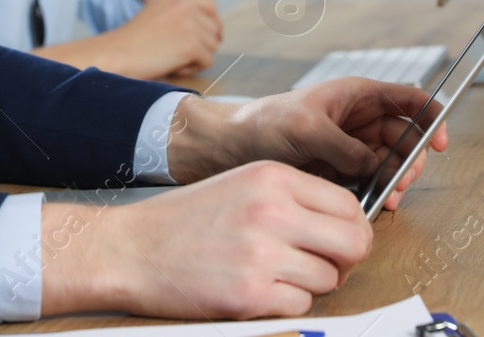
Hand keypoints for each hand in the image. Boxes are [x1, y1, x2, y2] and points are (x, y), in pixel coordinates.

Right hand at [42, 161, 370, 319]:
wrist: (130, 249)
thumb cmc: (183, 220)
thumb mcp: (241, 184)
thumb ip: (291, 198)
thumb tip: (341, 223)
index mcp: (273, 177)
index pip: (350, 205)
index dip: (350, 227)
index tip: (338, 239)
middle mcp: (273, 210)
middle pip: (354, 243)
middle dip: (345, 259)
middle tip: (324, 263)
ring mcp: (263, 253)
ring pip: (329, 278)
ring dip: (309, 283)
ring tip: (274, 273)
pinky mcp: (251, 294)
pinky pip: (301, 305)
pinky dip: (285, 304)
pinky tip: (257, 289)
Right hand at [100, 0, 222, 79]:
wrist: (115, 55)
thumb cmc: (132, 42)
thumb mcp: (157, 13)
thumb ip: (180, 13)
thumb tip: (211, 29)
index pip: (209, 5)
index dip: (214, 23)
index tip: (213, 37)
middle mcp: (185, 4)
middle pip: (214, 28)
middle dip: (205, 44)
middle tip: (186, 56)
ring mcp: (190, 23)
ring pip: (212, 46)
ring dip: (197, 58)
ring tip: (172, 61)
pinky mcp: (192, 44)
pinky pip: (207, 61)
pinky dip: (192, 69)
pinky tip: (173, 68)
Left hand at [166, 78, 448, 205]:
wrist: (231, 148)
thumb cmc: (263, 123)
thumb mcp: (305, 129)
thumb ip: (344, 146)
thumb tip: (373, 164)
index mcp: (355, 95)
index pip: (407, 99)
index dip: (430, 116)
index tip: (440, 141)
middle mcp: (358, 118)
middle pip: (405, 136)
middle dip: (411, 158)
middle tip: (401, 181)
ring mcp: (351, 145)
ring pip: (392, 162)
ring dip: (396, 180)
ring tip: (388, 196)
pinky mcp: (342, 169)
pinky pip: (372, 180)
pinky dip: (379, 192)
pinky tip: (376, 203)